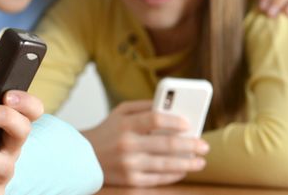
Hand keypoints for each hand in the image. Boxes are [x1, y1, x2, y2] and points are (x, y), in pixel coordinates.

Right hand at [83, 101, 208, 186]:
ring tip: (200, 161)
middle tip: (204, 145)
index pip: (155, 119)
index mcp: (125, 124)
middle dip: (190, 145)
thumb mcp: (120, 112)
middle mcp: (128, 145)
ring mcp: (130, 165)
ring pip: (167, 165)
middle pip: (167, 144)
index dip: (175, 121)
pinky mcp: (131, 180)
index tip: (188, 124)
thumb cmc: (106, 132)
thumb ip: (144, 107)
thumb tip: (171, 108)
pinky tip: (183, 170)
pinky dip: (174, 175)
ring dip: (188, 163)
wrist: (83, 157)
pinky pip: (159, 179)